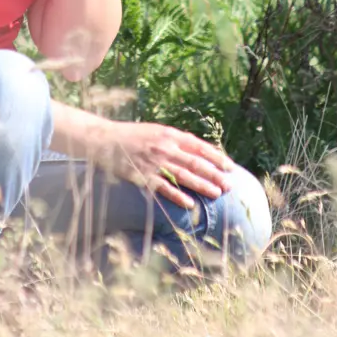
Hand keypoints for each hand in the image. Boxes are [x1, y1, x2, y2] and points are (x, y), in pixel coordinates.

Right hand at [93, 120, 233, 209]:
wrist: (105, 140)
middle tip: (230, 185)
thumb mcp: (157, 131)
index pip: (200, 147)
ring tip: (217, 194)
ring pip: (184, 176)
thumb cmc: (133, 136)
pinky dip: (178, 196)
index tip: (231, 167)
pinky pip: (164, 188)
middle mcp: (165, 147)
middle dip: (215, 175)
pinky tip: (190, 204)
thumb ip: (177, 140)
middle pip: (196, 163)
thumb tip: (200, 151)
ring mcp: (154, 163)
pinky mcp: (143, 176)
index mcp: (170, 134)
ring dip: (202, 186)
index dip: (217, 157)